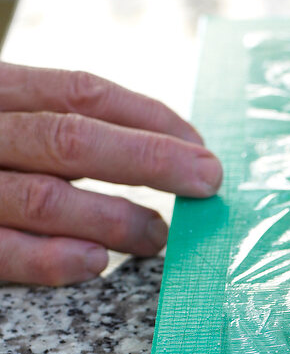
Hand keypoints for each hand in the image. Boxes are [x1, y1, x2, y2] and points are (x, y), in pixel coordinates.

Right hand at [0, 63, 222, 286]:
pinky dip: (52, 258)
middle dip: (149, 160)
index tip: (198, 144)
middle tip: (205, 182)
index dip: (147, 117)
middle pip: (70, 140)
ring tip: (158, 235)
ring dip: (113, 218)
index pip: (79, 92)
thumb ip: (59, 130)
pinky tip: (96, 260)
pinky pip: (5, 252)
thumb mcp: (8, 121)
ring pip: (44, 199)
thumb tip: (161, 153)